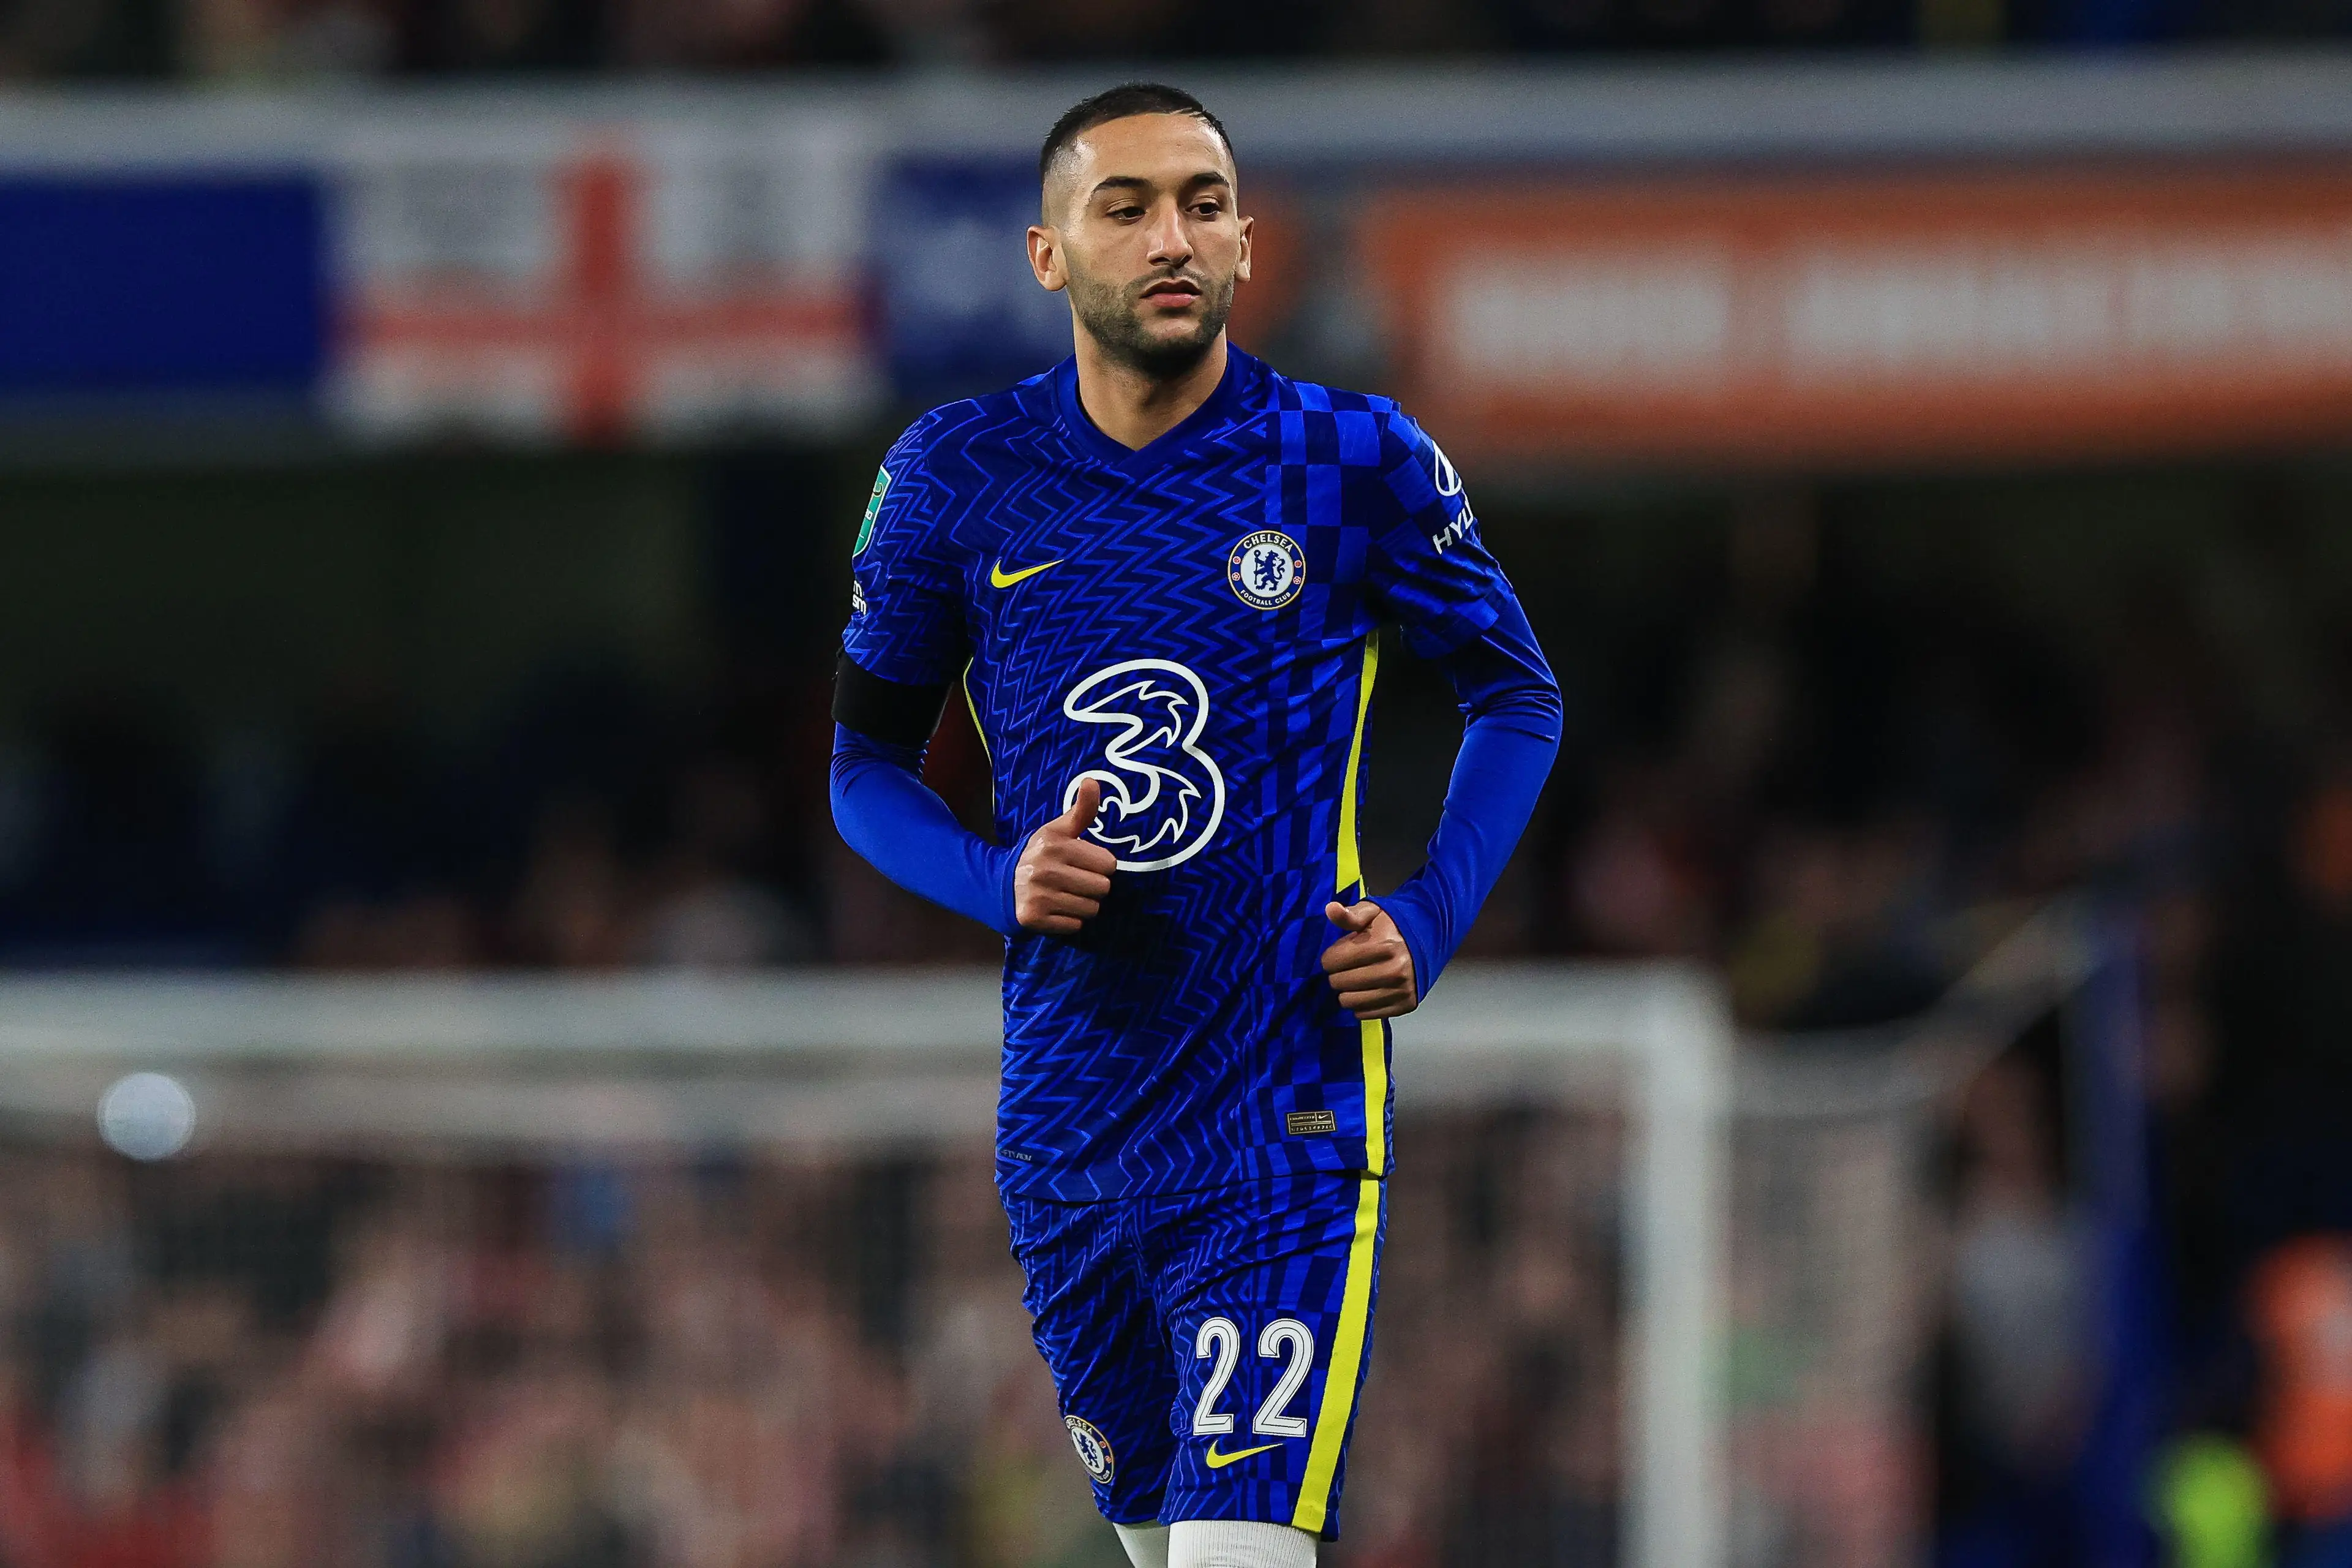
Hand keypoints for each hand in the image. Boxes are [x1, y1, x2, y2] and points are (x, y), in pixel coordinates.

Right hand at [1015, 778, 1117, 934]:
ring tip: (1065, 895)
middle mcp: (1045, 869)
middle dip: (1093, 886)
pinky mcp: (1033, 918)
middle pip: (1102, 888)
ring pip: (1091, 909)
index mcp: (1055, 844)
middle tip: (1075, 882)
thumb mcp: (1057, 830)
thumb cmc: (1039, 855)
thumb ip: (1081, 809)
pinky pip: (1075, 925)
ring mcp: (1038, 895)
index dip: (1100, 865)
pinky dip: (1069, 920)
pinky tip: (1055, 909)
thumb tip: (1093, 780)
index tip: (1083, 864)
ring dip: (1083, 905)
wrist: (999, 884)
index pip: (1108, 864)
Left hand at [1321, 900, 1418, 1019]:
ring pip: (1349, 1001)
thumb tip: (1330, 909)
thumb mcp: (1372, 912)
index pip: (1332, 961)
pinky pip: (1364, 1013)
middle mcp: (1393, 970)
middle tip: (1349, 966)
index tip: (1339, 953)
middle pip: (1338, 982)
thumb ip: (1349, 915)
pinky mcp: (1404, 1005)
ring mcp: (1400, 990)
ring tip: (1357, 979)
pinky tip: (1368, 990)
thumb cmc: (1394, 926)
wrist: (1430, 939)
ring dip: (1347, 991)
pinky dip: (1361, 1004)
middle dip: (1338, 973)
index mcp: (1382, 945)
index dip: (1330, 957)